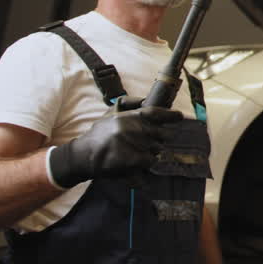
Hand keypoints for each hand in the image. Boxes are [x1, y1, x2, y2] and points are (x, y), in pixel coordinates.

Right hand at [49, 105, 182, 187]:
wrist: (82, 156)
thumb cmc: (99, 134)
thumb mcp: (111, 112)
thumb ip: (130, 103)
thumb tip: (147, 100)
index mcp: (130, 116)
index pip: (157, 113)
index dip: (171, 115)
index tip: (180, 117)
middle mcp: (133, 128)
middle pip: (163, 134)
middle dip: (160, 139)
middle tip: (149, 143)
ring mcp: (133, 144)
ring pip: (158, 149)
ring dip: (152, 152)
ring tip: (138, 153)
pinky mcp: (132, 160)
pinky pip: (150, 161)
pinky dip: (146, 163)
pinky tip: (137, 163)